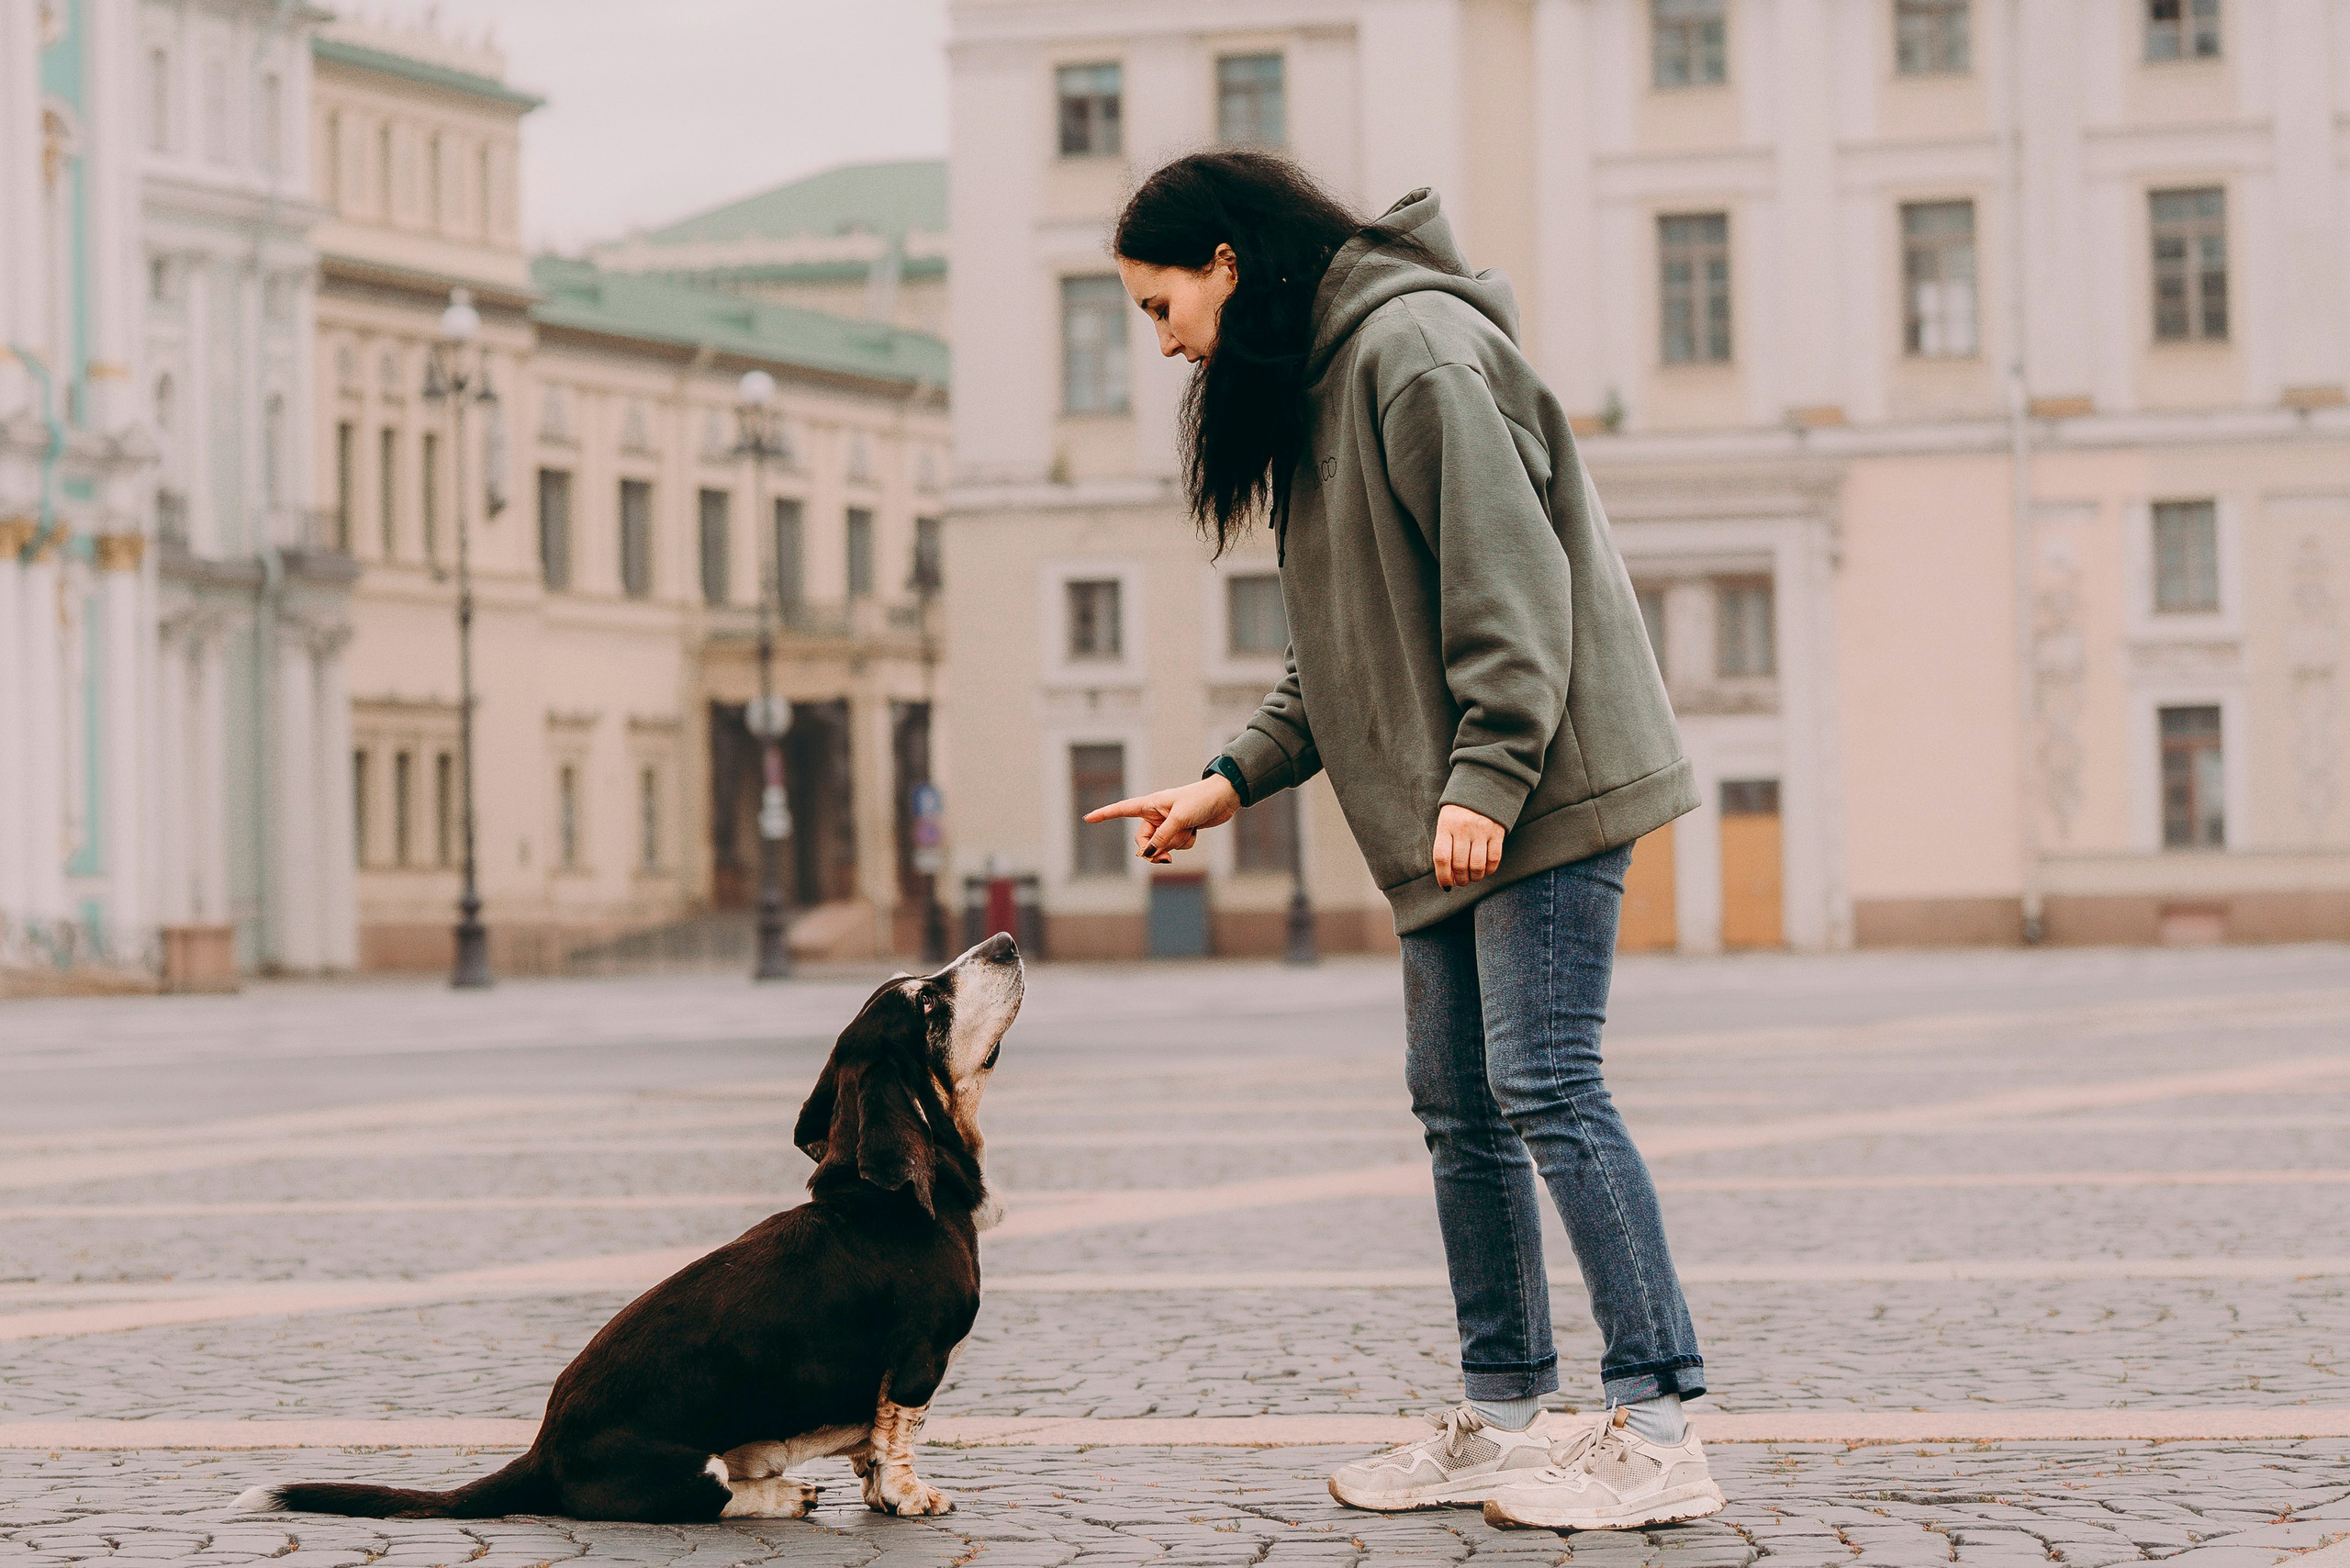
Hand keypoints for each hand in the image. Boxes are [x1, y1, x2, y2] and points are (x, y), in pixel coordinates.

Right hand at [1084, 775, 1241, 863]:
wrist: (1224, 797)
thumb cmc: (1200, 800)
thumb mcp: (1179, 819)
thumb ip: (1162, 838)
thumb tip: (1148, 855)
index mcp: (1150, 804)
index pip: (1121, 810)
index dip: (1104, 815)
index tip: (1088, 818)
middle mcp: (1156, 814)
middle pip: (1144, 841)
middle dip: (1155, 850)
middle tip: (1166, 858)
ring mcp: (1168, 824)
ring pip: (1163, 845)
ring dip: (1176, 843)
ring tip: (1190, 830)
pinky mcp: (1181, 830)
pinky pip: (1177, 845)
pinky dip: (1186, 842)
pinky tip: (1196, 830)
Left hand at [1432, 804, 1505, 889]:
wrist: (1482, 787)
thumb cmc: (1459, 812)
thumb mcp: (1446, 823)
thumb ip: (1445, 846)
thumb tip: (1448, 877)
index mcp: (1446, 825)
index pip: (1442, 857)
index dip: (1443, 876)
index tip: (1446, 886)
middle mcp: (1463, 828)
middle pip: (1460, 865)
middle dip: (1460, 880)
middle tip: (1461, 882)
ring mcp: (1481, 829)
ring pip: (1477, 865)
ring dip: (1474, 878)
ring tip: (1472, 878)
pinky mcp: (1497, 831)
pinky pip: (1494, 859)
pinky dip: (1490, 870)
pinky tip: (1485, 871)